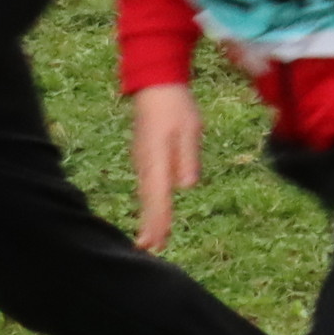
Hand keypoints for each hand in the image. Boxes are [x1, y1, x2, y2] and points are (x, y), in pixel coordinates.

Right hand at [128, 83, 201, 253]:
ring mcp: (143, 160)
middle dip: (150, 225)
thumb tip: (186, 186)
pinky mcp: (145, 156)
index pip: (158, 196)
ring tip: (151, 240)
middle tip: (150, 249)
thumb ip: (187, 158)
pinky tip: (153, 210)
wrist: (156, 85)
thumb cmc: (176, 106)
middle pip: (149, 199)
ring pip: (147, 193)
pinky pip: (148, 184)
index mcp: (156, 158)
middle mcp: (145, 163)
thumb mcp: (190, 129)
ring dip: (149, 216)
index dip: (158, 220)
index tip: (157, 242)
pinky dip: (150, 201)